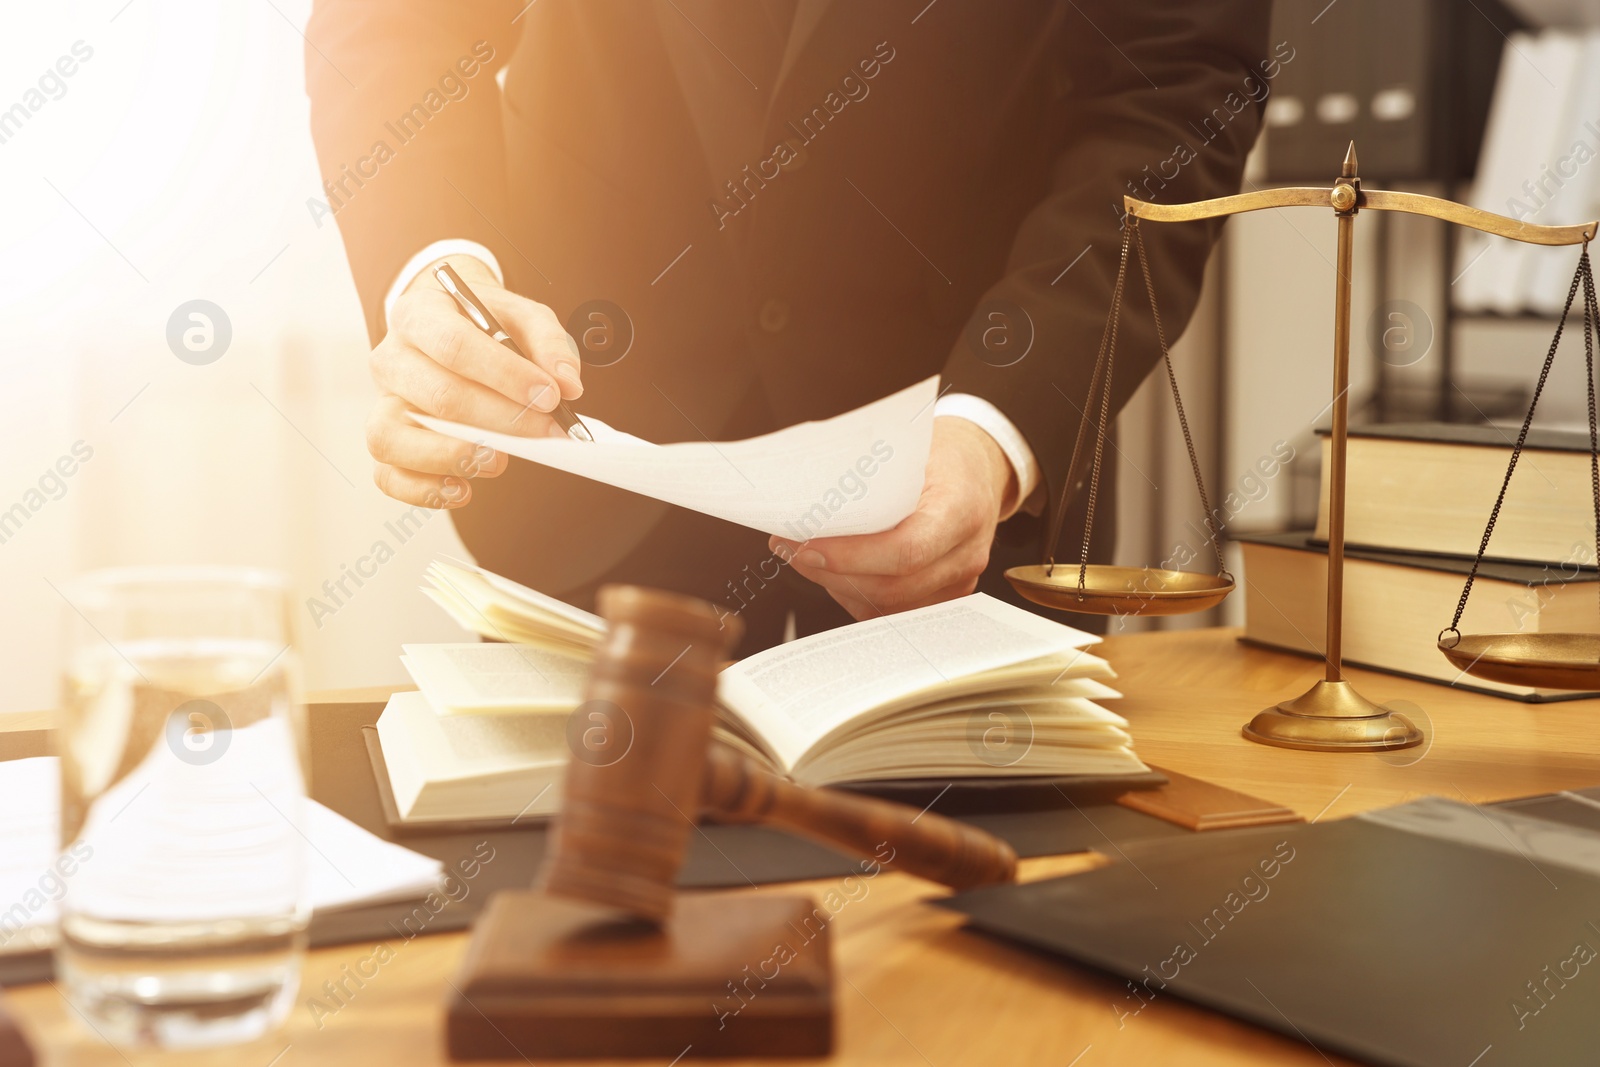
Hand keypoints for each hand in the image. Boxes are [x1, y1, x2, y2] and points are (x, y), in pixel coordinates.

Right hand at [365, 254, 583, 506]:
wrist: (446, 327)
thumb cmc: (484, 324)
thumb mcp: (521, 315)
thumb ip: (549, 343)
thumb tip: (567, 385)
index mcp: (421, 314)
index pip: (454, 345)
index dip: (504, 375)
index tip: (549, 396)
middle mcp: (392, 357)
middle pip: (438, 396)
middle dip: (500, 420)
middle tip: (545, 432)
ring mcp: (383, 402)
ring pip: (394, 437)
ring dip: (453, 457)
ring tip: (499, 462)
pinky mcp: (385, 439)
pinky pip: (388, 474)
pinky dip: (423, 490)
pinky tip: (463, 490)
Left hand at [770, 417, 1017, 619]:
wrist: (980, 471)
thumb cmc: (939, 455)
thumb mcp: (909, 450)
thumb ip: (867, 481)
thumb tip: (800, 501)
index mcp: (961, 508)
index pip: (905, 550)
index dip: (850, 557)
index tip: (805, 546)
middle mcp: (966, 552)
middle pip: (892, 587)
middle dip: (832, 574)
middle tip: (790, 549)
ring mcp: (960, 580)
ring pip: (889, 607)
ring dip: (838, 587)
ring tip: (803, 558)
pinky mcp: (947, 597)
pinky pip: (894, 612)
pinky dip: (856, 597)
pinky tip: (833, 573)